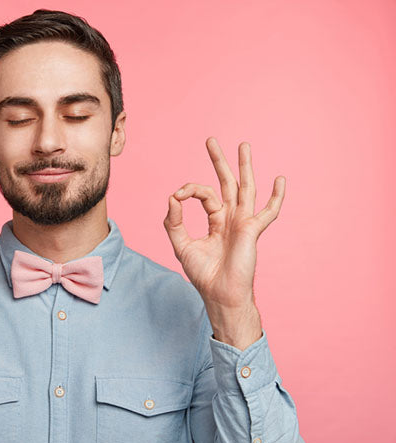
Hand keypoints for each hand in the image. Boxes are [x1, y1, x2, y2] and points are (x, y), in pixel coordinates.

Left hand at [163, 137, 284, 348]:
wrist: (219, 293)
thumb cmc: (203, 274)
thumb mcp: (181, 245)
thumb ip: (173, 222)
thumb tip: (172, 197)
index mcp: (215, 220)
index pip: (203, 194)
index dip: (189, 190)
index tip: (177, 196)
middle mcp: (230, 218)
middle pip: (226, 183)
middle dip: (219, 161)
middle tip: (210, 140)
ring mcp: (243, 222)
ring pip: (245, 188)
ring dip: (244, 167)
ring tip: (243, 145)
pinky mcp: (252, 231)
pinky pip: (268, 212)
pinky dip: (276, 197)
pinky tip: (280, 180)